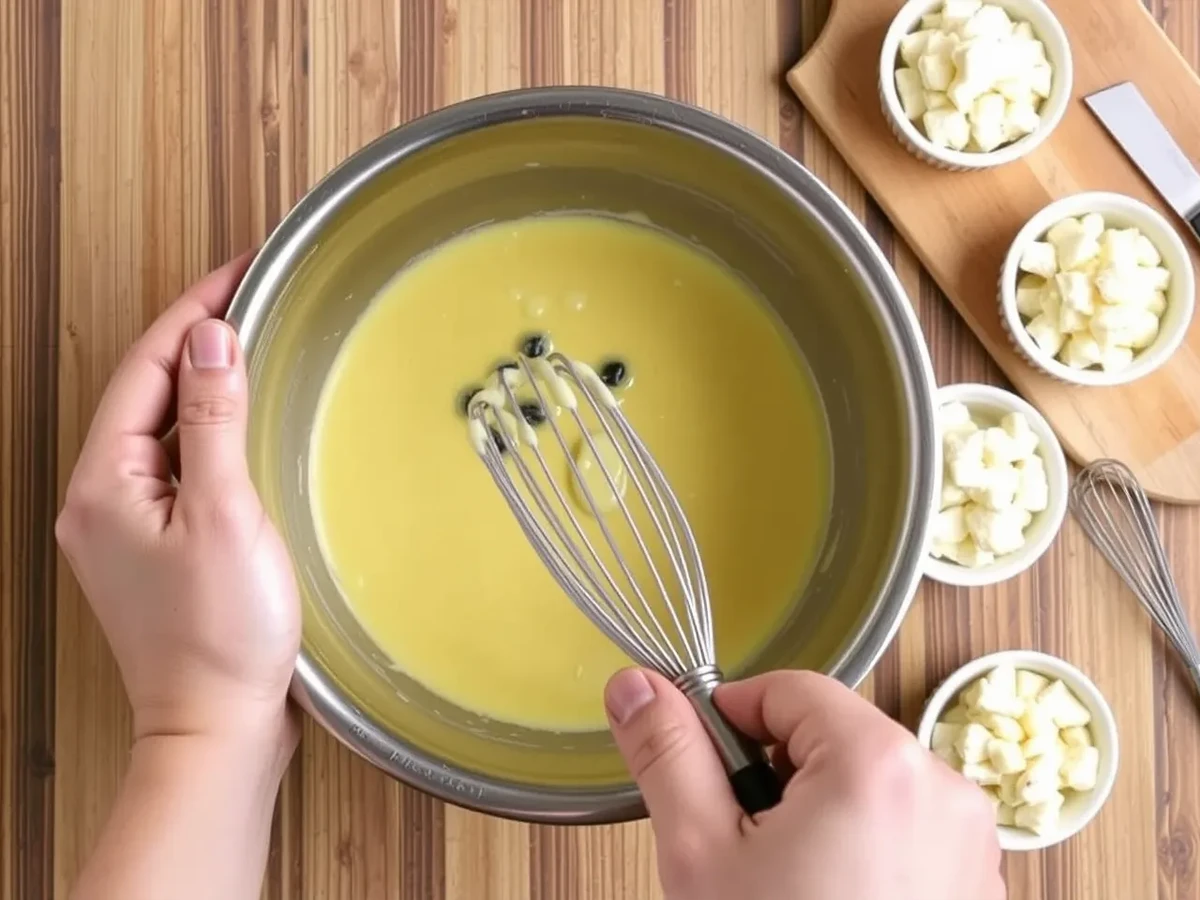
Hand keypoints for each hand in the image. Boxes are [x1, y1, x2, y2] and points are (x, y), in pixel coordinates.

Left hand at [56, 253, 300, 753]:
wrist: (218, 728)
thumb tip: (209, 339)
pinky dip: (210, 432)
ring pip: (161, 428)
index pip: (145, 368)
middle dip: (195, 338)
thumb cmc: (219, 636)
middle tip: (250, 297)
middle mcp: (101, 501)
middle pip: (146, 392)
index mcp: (103, 484)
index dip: (193, 312)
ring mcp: (125, 528)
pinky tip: (244, 427)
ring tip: (251, 345)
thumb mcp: (224, 513)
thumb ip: (213, 420)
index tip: (239, 274)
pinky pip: (178, 466)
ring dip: (203, 383)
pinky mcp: (157, 549)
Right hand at [605, 668, 1003, 899]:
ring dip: (820, 814)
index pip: (790, 689)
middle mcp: (945, 790)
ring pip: (870, 784)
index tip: (705, 770)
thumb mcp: (700, 855)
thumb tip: (636, 686)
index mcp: (878, 763)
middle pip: (834, 736)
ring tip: (788, 887)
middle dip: (778, 777)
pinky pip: (908, 831)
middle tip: (745, 851)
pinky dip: (864, 849)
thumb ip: (667, 753)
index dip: (733, 720)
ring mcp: (973, 844)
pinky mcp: (978, 887)